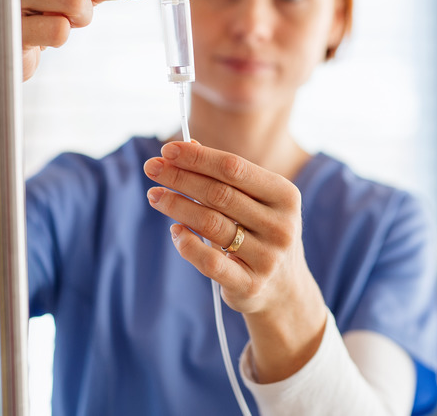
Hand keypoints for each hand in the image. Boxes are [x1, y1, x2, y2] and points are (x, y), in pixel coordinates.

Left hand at [143, 141, 327, 382]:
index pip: (234, 168)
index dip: (198, 157)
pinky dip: (187, 244)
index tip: (167, 149)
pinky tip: (174, 231)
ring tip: (155, 195)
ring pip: (211, 224)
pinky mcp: (249, 285)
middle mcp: (280, 225)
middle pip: (219, 194)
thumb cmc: (261, 233)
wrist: (284, 289)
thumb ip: (225, 176)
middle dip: (180, 178)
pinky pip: (210, 262)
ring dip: (177, 206)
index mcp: (285, 196)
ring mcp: (267, 257)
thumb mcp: (254, 202)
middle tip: (151, 168)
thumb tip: (188, 146)